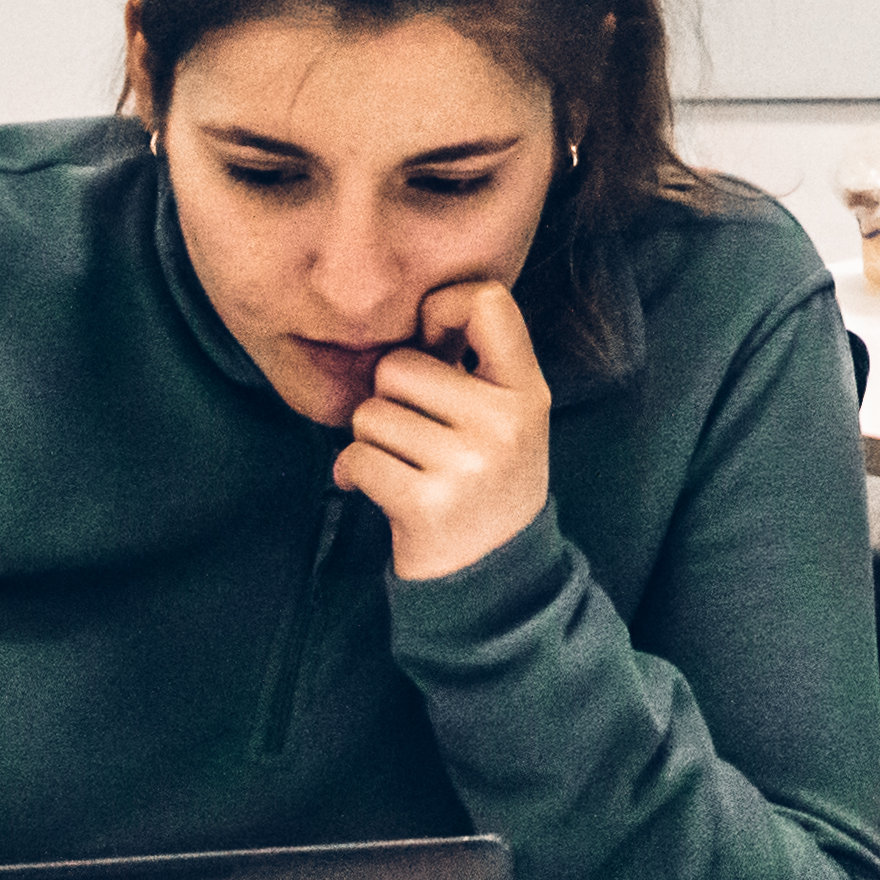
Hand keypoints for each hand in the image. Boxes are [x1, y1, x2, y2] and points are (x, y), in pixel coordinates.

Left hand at [337, 279, 552, 583]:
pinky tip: (377, 491)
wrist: (494, 578)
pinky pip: (356, 458)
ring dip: (370, 442)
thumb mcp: (505, 419)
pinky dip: (353, 475)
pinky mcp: (427, 504)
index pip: (486, 300)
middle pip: (397, 365)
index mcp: (526, 391)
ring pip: (369, 414)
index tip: (432, 344)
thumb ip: (473, 366)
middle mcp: (505, 422)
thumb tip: (418, 310)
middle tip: (414, 436)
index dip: (441, 309)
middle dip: (389, 399)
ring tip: (402, 468)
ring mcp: (468, 464)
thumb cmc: (485, 482)